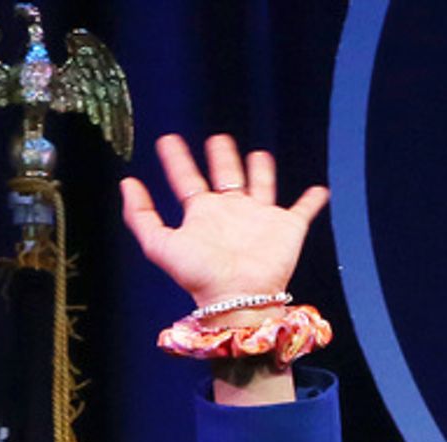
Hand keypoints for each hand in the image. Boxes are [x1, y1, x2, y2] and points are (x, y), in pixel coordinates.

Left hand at [121, 133, 328, 309]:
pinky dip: (313, 201)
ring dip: (261, 170)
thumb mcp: (160, 245)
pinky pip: (303, 210)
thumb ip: (141, 217)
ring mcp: (260, 219)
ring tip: (259, 154)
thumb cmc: (200, 277)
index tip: (166, 141)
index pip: (187, 180)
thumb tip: (127, 184)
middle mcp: (231, 213)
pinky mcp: (288, 227)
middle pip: (225, 176)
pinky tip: (320, 191)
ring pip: (261, 185)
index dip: (175, 160)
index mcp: (203, 215)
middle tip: (216, 139)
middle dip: (221, 157)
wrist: (239, 297)